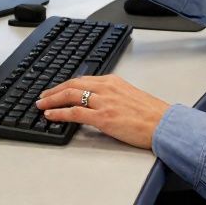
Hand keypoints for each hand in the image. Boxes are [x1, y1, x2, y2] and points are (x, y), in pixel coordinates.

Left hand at [36, 75, 170, 148]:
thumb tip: (97, 102)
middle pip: (72, 85)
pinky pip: (75, 112)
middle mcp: (106, 88)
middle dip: (54, 91)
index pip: (82, 80)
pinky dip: (59, 113)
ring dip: (52, 100)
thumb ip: (112, 96)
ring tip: (42, 105)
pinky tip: (51, 115)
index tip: (56, 90)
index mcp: (113, 81)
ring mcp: (103, 102)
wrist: (164, 124)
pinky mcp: (103, 118)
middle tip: (43, 97)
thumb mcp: (129, 96)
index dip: (65, 85)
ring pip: (70, 96)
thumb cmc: (152, 114)